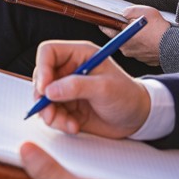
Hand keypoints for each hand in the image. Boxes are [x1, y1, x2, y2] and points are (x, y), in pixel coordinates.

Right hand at [32, 38, 151, 136]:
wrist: (137, 118)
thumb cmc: (127, 96)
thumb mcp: (104, 88)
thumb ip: (77, 87)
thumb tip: (49, 90)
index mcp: (80, 54)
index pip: (48, 52)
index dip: (42, 68)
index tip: (44, 88)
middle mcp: (70, 69)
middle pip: (41, 77)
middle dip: (42, 97)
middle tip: (50, 112)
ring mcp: (67, 88)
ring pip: (43, 98)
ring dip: (50, 114)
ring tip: (68, 124)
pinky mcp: (67, 106)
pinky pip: (51, 113)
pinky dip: (58, 122)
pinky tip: (74, 126)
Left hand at [98, 6, 167, 65]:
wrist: (173, 45)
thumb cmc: (159, 30)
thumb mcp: (144, 12)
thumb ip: (131, 11)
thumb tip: (125, 13)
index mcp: (123, 38)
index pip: (108, 31)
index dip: (105, 24)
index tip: (103, 21)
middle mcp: (127, 50)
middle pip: (121, 37)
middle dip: (126, 30)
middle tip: (135, 23)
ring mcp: (136, 56)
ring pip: (132, 44)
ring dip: (137, 37)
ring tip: (147, 30)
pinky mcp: (145, 59)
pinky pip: (141, 50)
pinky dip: (144, 44)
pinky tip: (152, 38)